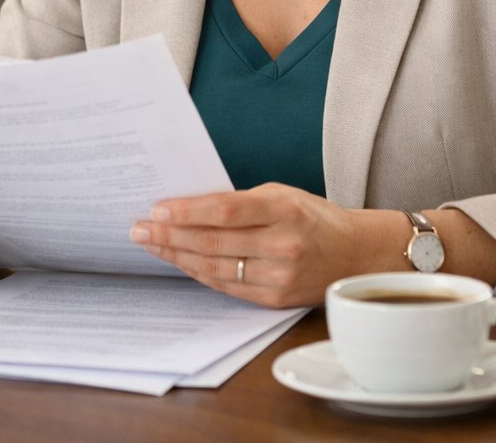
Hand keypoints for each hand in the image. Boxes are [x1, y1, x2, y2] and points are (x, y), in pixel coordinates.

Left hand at [128, 182, 408, 307]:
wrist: (357, 255)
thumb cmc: (315, 217)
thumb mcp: (283, 195)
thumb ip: (241, 203)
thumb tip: (188, 208)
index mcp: (284, 210)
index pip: (225, 212)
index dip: (187, 212)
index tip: (156, 209)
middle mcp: (282, 246)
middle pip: (213, 242)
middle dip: (169, 235)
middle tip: (138, 228)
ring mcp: (279, 277)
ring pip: (214, 268)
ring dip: (176, 256)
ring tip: (150, 244)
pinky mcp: (274, 300)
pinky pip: (226, 287)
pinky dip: (198, 273)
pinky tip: (179, 261)